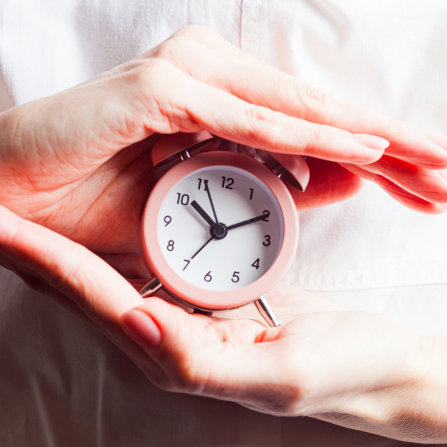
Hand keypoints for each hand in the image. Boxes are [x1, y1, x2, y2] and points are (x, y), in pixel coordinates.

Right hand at [0, 26, 445, 256]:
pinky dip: (304, 136)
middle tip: (446, 172)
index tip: (420, 182)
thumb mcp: (193, 206)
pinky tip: (361, 151)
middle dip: (391, 146)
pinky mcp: (160, 93)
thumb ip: (261, 187)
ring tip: (430, 163)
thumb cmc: (95, 200)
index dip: (371, 158)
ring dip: (366, 138)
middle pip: (318, 115)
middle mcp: (211, 79)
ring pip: (295, 111)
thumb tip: (327, 184)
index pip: (311, 131)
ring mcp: (187, 79)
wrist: (18, 192)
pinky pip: (247, 120)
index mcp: (217, 104)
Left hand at [2, 203, 445, 442]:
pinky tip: (94, 219)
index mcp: (180, 358)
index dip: (51, 265)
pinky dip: (114, 241)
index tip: (6, 227)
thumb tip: (142, 326)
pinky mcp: (208, 298)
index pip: (101, 303)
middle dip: (39, 252)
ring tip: (29, 208)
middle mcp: (172, 338)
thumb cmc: (342, 371)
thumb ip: (208, 362)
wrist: (373, 363)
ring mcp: (188, 316)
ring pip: (110, 276)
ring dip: (67, 244)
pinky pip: (150, 264)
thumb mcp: (282, 375)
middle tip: (1, 208)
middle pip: (89, 291)